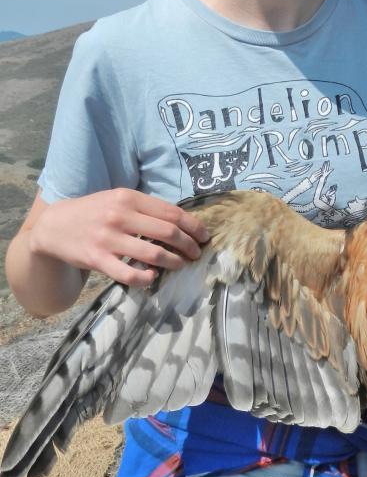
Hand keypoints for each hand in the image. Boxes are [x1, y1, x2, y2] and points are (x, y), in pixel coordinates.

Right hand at [29, 189, 210, 287]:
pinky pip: (129, 274)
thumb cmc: (94, 212)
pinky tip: (153, 277)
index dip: (193, 226)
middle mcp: (120, 216)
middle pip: (168, 233)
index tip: (204, 235)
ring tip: (182, 264)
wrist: (53, 226)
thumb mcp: (118, 199)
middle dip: (189, 245)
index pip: (171, 213)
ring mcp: (108, 239)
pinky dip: (146, 278)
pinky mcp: (98, 259)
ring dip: (174, 262)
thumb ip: (145, 208)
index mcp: (128, 198)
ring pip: (153, 254)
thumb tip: (181, 222)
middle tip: (196, 253)